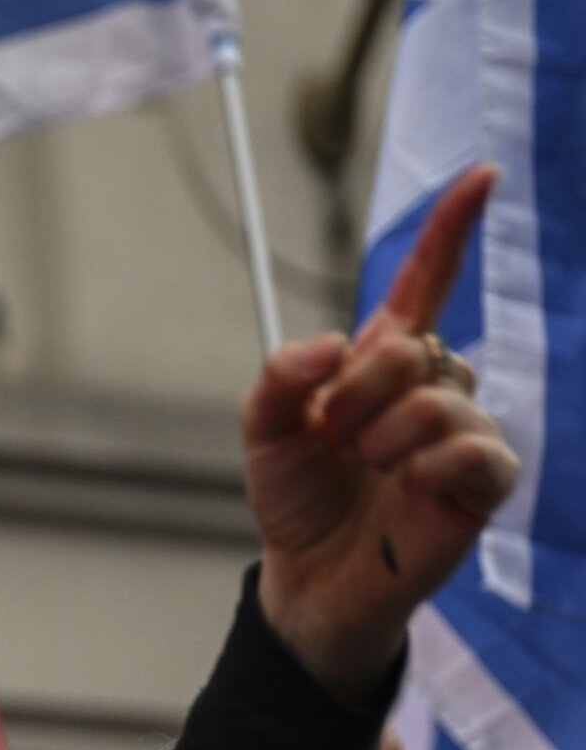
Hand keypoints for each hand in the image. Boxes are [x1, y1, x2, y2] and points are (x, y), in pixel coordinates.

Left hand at [243, 164, 518, 699]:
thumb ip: (279, 378)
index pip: (423, 283)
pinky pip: (471, 448)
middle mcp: (432, 386)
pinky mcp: (485, 482)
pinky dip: (426, 467)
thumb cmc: (297, 497)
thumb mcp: (263, 431)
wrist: (310, 574)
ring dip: (382, 437)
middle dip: (357, 392)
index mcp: (381, 363)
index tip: (481, 175)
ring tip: (367, 471)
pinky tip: (406, 489)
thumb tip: (330, 347)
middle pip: (413, 346)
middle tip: (336, 440)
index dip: (450, 230)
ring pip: (438, 396)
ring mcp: (464, 431)